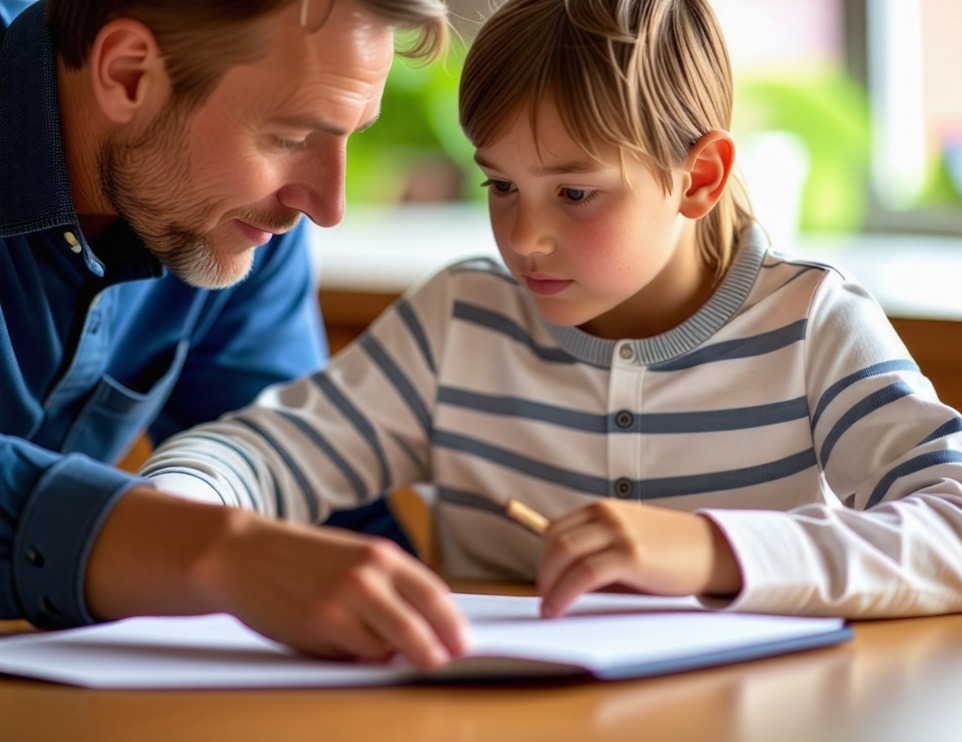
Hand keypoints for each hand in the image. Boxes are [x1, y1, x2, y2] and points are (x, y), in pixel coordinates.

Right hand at [86, 487, 468, 670]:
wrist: (243, 555)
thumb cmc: (302, 559)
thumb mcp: (352, 555)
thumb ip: (387, 584)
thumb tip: (426, 624)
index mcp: (380, 555)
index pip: (433, 594)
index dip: (453, 623)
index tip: (465, 643)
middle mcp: (367, 577)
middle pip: (419, 629)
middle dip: (436, 653)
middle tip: (444, 665)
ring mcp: (343, 604)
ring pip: (386, 649)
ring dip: (388, 655)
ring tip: (374, 646)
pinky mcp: (319, 629)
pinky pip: (354, 657)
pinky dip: (357, 657)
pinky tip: (341, 643)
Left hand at [537, 500, 741, 617]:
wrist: (714, 552)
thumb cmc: (668, 556)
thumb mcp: (626, 544)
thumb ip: (596, 554)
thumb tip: (559, 583)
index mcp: (602, 509)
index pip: (554, 530)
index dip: (543, 560)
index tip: (544, 584)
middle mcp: (606, 514)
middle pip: (555, 542)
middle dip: (544, 574)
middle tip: (544, 600)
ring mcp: (619, 532)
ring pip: (565, 555)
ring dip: (550, 586)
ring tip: (549, 609)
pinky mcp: (631, 554)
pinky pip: (585, 573)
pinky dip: (564, 593)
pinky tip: (559, 608)